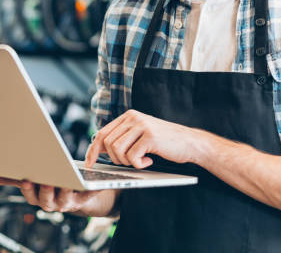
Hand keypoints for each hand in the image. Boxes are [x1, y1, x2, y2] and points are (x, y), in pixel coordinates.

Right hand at [0, 174, 101, 212]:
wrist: (77, 196)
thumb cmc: (49, 182)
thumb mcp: (30, 178)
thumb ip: (9, 178)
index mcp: (36, 197)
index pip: (29, 194)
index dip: (28, 188)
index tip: (26, 179)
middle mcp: (50, 203)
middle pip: (46, 199)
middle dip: (46, 190)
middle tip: (47, 180)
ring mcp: (66, 203)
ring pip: (65, 199)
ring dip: (65, 190)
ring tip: (67, 180)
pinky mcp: (82, 200)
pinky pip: (86, 196)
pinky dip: (88, 190)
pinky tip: (89, 182)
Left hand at [85, 109, 202, 168]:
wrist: (190, 143)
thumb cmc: (164, 143)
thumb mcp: (140, 136)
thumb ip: (122, 138)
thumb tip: (98, 149)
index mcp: (128, 116)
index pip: (102, 133)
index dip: (93, 150)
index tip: (90, 163)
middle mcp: (132, 117)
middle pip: (107, 143)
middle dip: (115, 159)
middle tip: (131, 162)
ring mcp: (141, 125)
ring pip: (117, 150)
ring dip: (127, 162)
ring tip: (141, 161)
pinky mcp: (150, 136)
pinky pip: (132, 156)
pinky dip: (139, 164)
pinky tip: (149, 161)